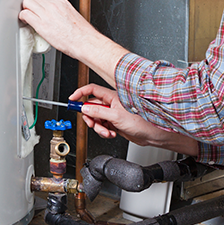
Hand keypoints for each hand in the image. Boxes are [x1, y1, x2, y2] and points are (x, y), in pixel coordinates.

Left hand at [19, 0, 128, 86]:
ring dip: (26, 9)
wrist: (84, 41)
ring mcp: (46, 14)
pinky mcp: (41, 24)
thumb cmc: (81, 33)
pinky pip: (25, 14)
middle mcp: (53, 5)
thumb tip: (54, 14)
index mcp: (62, 2)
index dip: (38, 1)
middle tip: (32, 13)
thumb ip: (61, 11)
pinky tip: (25, 22)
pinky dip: (23, 17)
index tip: (38, 7)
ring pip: (27, 3)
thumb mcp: (72, 15)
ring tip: (28, 17)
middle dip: (31, 5)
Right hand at [71, 84, 198, 156]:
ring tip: (107, 131)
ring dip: (98, 127)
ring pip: (96, 118)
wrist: (152, 134)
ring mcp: (113, 113)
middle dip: (90, 117)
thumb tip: (85, 107)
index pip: (91, 90)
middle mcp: (112, 103)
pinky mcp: (115, 123)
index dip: (80, 94)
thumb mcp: (115, 116)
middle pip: (91, 107)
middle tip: (93, 124)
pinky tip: (112, 133)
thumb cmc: (142, 121)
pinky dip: (104, 131)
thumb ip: (98, 111)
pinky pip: (102, 126)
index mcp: (112, 96)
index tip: (72, 100)